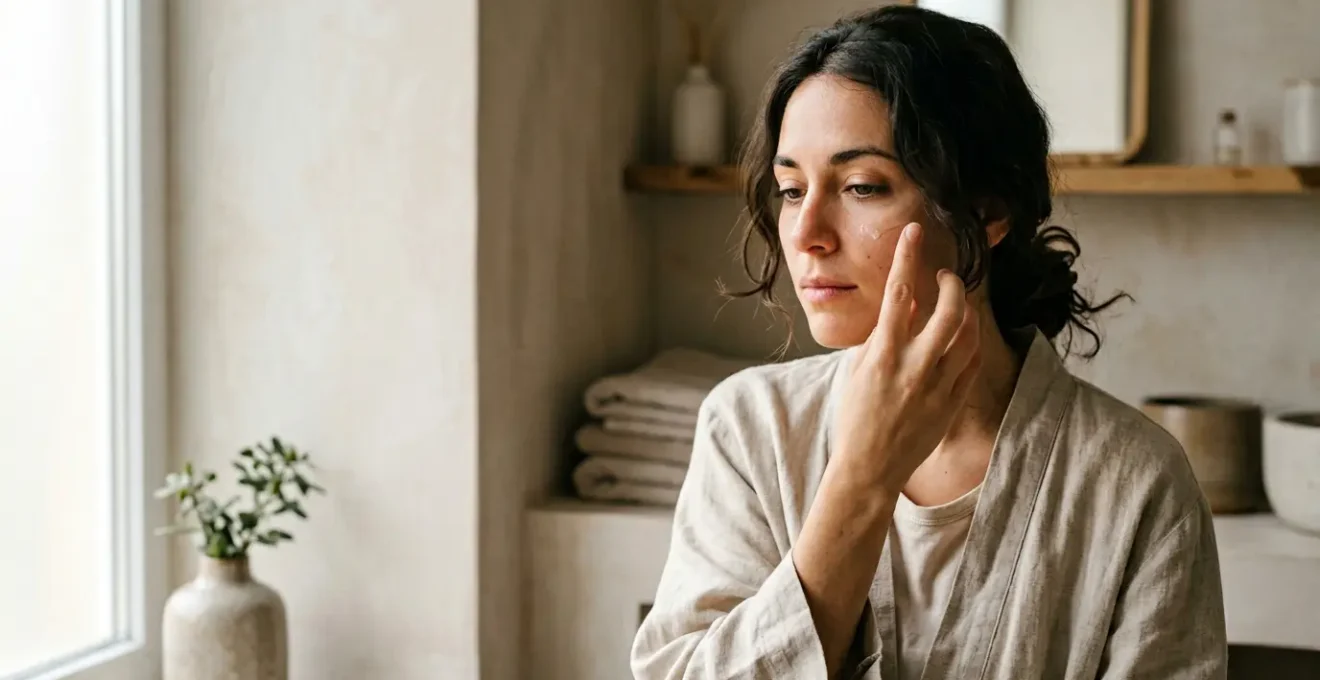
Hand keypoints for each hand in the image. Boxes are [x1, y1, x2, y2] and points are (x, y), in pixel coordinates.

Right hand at [832, 222, 981, 494]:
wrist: (870, 468)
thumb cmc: (856, 417)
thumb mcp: (858, 369)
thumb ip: (881, 336)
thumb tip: (900, 306)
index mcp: (883, 356)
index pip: (900, 295)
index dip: (908, 258)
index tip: (915, 232)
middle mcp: (914, 369)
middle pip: (950, 311)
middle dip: (952, 283)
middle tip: (945, 277)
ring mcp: (938, 387)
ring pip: (968, 334)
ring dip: (965, 310)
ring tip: (955, 303)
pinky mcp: (953, 403)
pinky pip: (972, 361)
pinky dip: (968, 341)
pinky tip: (960, 335)